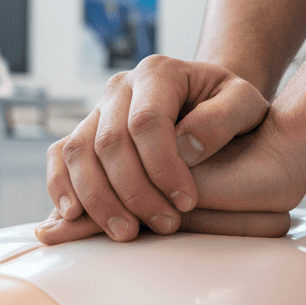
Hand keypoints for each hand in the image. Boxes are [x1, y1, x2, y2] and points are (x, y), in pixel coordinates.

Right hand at [42, 56, 267, 242]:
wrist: (208, 105)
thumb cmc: (229, 107)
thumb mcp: (245, 103)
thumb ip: (223, 119)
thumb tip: (185, 147)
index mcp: (159, 72)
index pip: (146, 121)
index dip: (163, 167)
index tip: (188, 202)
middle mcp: (120, 87)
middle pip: (109, 142)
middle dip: (134, 191)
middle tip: (165, 225)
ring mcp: (97, 109)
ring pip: (78, 153)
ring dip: (98, 199)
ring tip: (127, 232)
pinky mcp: (84, 133)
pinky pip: (60, 157)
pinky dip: (61, 187)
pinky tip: (75, 217)